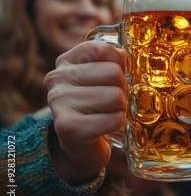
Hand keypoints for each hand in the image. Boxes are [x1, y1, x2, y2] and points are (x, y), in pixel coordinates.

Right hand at [44, 41, 125, 184]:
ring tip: (106, 113)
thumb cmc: (97, 106)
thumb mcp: (102, 77)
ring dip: (119, 108)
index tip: (111, 79)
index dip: (118, 64)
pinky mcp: (69, 127)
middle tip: (111, 101)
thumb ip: (114, 61)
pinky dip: (117, 124)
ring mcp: (59, 102)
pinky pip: (115, 119)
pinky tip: (105, 127)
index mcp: (66, 61)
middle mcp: (57, 78)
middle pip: (113, 73)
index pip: (102, 49)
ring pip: (115, 97)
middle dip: (121, 90)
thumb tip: (127, 56)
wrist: (80, 146)